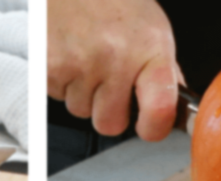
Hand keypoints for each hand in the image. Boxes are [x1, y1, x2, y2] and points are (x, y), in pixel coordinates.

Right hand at [48, 0, 180, 140]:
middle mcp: (116, 57)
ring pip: (81, 112)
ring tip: (86, 58)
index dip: (154, 129)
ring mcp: (81, 63)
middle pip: (110, 123)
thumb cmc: (111, 0)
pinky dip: (62, 82)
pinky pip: (58, 97)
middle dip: (108, 110)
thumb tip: (170, 108)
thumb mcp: (151, 28)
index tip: (150, 127)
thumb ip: (161, 70)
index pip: (159, 111)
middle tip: (108, 81)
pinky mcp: (50, 66)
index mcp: (150, 49)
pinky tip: (70, 55)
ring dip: (83, 93)